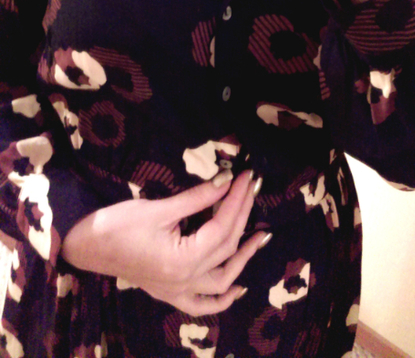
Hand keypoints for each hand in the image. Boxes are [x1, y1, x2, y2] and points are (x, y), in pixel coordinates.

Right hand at [62, 171, 267, 315]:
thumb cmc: (117, 224)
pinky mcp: (170, 293)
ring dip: (243, 257)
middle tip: (253, 187)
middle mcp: (185, 281)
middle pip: (225, 246)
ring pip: (222, 278)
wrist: (85, 247)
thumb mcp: (160, 208)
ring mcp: (178, 291)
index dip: (236, 199)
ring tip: (261, 235)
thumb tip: (227, 180)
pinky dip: (221, 299)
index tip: (246, 176)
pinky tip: (237, 288)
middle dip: (242, 214)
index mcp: (182, 260)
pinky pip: (202, 304)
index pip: (221, 227)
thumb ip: (197, 197)